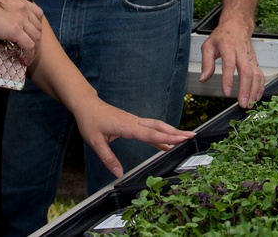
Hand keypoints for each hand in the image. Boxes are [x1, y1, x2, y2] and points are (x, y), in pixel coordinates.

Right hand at [0, 0, 44, 65]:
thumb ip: (6, 9)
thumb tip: (5, 21)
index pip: (37, 13)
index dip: (36, 26)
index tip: (30, 34)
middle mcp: (24, 8)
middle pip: (38, 26)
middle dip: (36, 39)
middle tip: (29, 48)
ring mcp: (21, 19)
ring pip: (36, 37)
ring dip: (34, 49)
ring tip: (27, 56)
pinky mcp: (16, 31)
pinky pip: (29, 46)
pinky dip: (29, 55)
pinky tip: (24, 60)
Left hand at [74, 100, 194, 177]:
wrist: (86, 105)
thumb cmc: (90, 121)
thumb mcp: (95, 142)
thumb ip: (107, 158)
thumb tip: (118, 173)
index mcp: (126, 126)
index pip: (150, 134)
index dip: (166, 137)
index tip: (180, 139)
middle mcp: (133, 122)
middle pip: (158, 127)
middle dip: (175, 132)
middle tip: (191, 136)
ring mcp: (134, 121)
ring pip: (156, 126)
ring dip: (170, 131)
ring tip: (184, 138)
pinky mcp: (132, 123)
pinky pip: (149, 128)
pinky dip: (160, 135)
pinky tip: (165, 144)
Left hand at [199, 17, 264, 107]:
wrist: (237, 25)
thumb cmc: (222, 35)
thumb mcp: (208, 45)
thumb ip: (206, 63)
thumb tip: (203, 79)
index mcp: (228, 47)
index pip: (229, 65)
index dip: (228, 79)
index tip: (227, 92)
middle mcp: (241, 52)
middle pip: (246, 72)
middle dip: (245, 89)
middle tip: (242, 103)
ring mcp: (250, 57)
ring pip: (256, 75)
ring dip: (254, 91)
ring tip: (249, 103)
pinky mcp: (255, 61)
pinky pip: (260, 75)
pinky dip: (260, 87)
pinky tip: (257, 97)